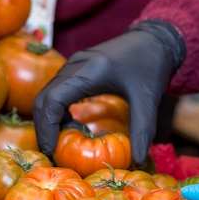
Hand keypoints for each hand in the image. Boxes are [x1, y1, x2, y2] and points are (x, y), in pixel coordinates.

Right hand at [32, 19, 184, 164]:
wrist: (155, 38)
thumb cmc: (152, 64)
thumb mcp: (148, 99)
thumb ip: (142, 129)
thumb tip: (137, 161)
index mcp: (89, 71)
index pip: (53, 100)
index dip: (47, 127)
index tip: (51, 150)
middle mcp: (75, 65)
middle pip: (43, 98)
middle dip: (44, 127)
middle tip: (53, 153)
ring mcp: (73, 65)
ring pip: (47, 95)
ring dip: (50, 120)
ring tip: (65, 142)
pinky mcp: (76, 68)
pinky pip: (56, 91)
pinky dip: (58, 111)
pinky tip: (75, 125)